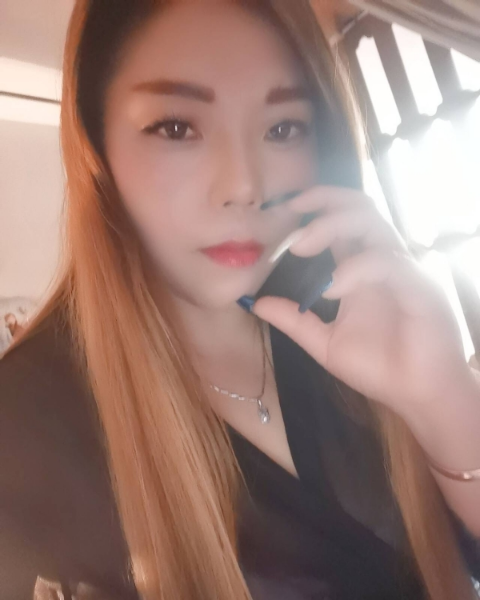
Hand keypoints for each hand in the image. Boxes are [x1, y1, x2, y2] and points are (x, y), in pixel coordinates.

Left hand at [251, 185, 473, 419]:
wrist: (416, 396)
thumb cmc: (377, 367)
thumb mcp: (323, 342)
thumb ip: (292, 319)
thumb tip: (255, 303)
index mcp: (359, 270)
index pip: (342, 220)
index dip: (315, 207)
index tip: (282, 211)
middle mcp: (381, 262)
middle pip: (359, 207)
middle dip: (323, 203)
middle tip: (291, 219)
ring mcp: (403, 271)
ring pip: (373, 223)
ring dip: (332, 227)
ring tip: (300, 248)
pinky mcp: (420, 287)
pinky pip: (388, 261)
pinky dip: (354, 268)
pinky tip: (330, 289)